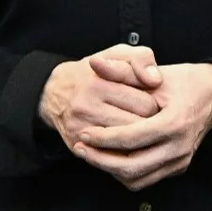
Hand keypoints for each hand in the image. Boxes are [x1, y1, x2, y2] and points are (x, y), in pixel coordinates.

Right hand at [39, 44, 163, 157]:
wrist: (55, 92)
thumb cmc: (95, 72)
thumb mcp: (119, 54)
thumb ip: (141, 59)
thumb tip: (155, 80)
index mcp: (99, 83)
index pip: (146, 104)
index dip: (156, 104)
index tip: (154, 101)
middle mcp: (86, 107)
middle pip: (137, 126)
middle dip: (150, 123)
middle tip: (150, 117)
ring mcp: (80, 128)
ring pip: (126, 144)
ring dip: (138, 138)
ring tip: (139, 127)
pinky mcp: (76, 146)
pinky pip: (110, 156)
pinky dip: (122, 151)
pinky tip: (126, 140)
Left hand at [72, 63, 211, 190]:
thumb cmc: (186, 81)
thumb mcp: (156, 73)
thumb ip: (123, 70)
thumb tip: (94, 65)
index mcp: (174, 123)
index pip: (131, 139)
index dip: (103, 139)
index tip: (84, 133)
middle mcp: (179, 146)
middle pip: (131, 167)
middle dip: (101, 160)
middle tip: (81, 148)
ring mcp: (181, 160)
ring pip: (137, 179)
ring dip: (111, 170)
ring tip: (92, 154)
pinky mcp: (179, 166)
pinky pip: (146, 179)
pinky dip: (126, 173)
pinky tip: (112, 158)